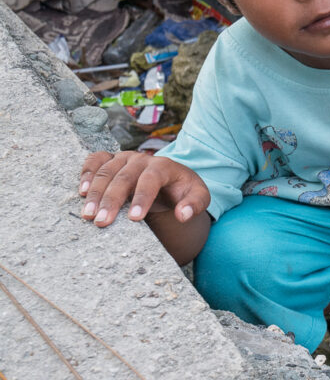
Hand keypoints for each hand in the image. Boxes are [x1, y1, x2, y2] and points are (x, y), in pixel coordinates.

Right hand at [78, 151, 208, 226]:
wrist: (170, 179)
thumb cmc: (183, 190)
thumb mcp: (199, 196)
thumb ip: (195, 205)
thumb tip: (182, 215)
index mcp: (165, 166)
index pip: (151, 179)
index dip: (142, 198)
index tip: (134, 218)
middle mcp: (142, 159)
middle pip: (124, 176)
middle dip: (112, 200)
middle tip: (102, 222)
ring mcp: (124, 157)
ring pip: (106, 170)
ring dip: (94, 192)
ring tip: (88, 214)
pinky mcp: (111, 159)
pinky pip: (95, 160)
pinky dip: (86, 173)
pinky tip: (81, 191)